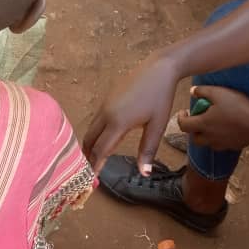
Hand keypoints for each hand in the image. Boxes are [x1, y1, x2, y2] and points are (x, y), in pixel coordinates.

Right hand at [83, 54, 180, 174]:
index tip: (92, 179)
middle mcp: (106, 114)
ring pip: (91, 130)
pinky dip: (95, 134)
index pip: (100, 149)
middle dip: (88, 156)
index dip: (95, 165)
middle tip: (89, 172)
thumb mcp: (157, 125)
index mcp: (118, 122)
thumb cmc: (160, 97)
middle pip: (90, 140)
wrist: (158, 69)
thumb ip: (147, 150)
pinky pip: (96, 120)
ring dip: (90, 145)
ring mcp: (104, 105)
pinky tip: (102, 140)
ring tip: (93, 159)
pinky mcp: (106, 99)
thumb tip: (144, 173)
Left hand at [176, 85, 248, 150]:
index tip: (184, 111)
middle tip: (198, 118)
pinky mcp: (232, 146)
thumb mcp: (219, 93)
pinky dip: (218, 137)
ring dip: (205, 134)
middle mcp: (209, 137)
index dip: (180, 118)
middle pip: (194, 137)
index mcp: (203, 124)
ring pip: (207, 142)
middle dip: (193, 128)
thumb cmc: (238, 107)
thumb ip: (202, 91)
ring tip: (212, 123)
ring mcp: (221, 144)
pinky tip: (226, 129)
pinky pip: (221, 144)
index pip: (183, 125)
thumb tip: (192, 91)